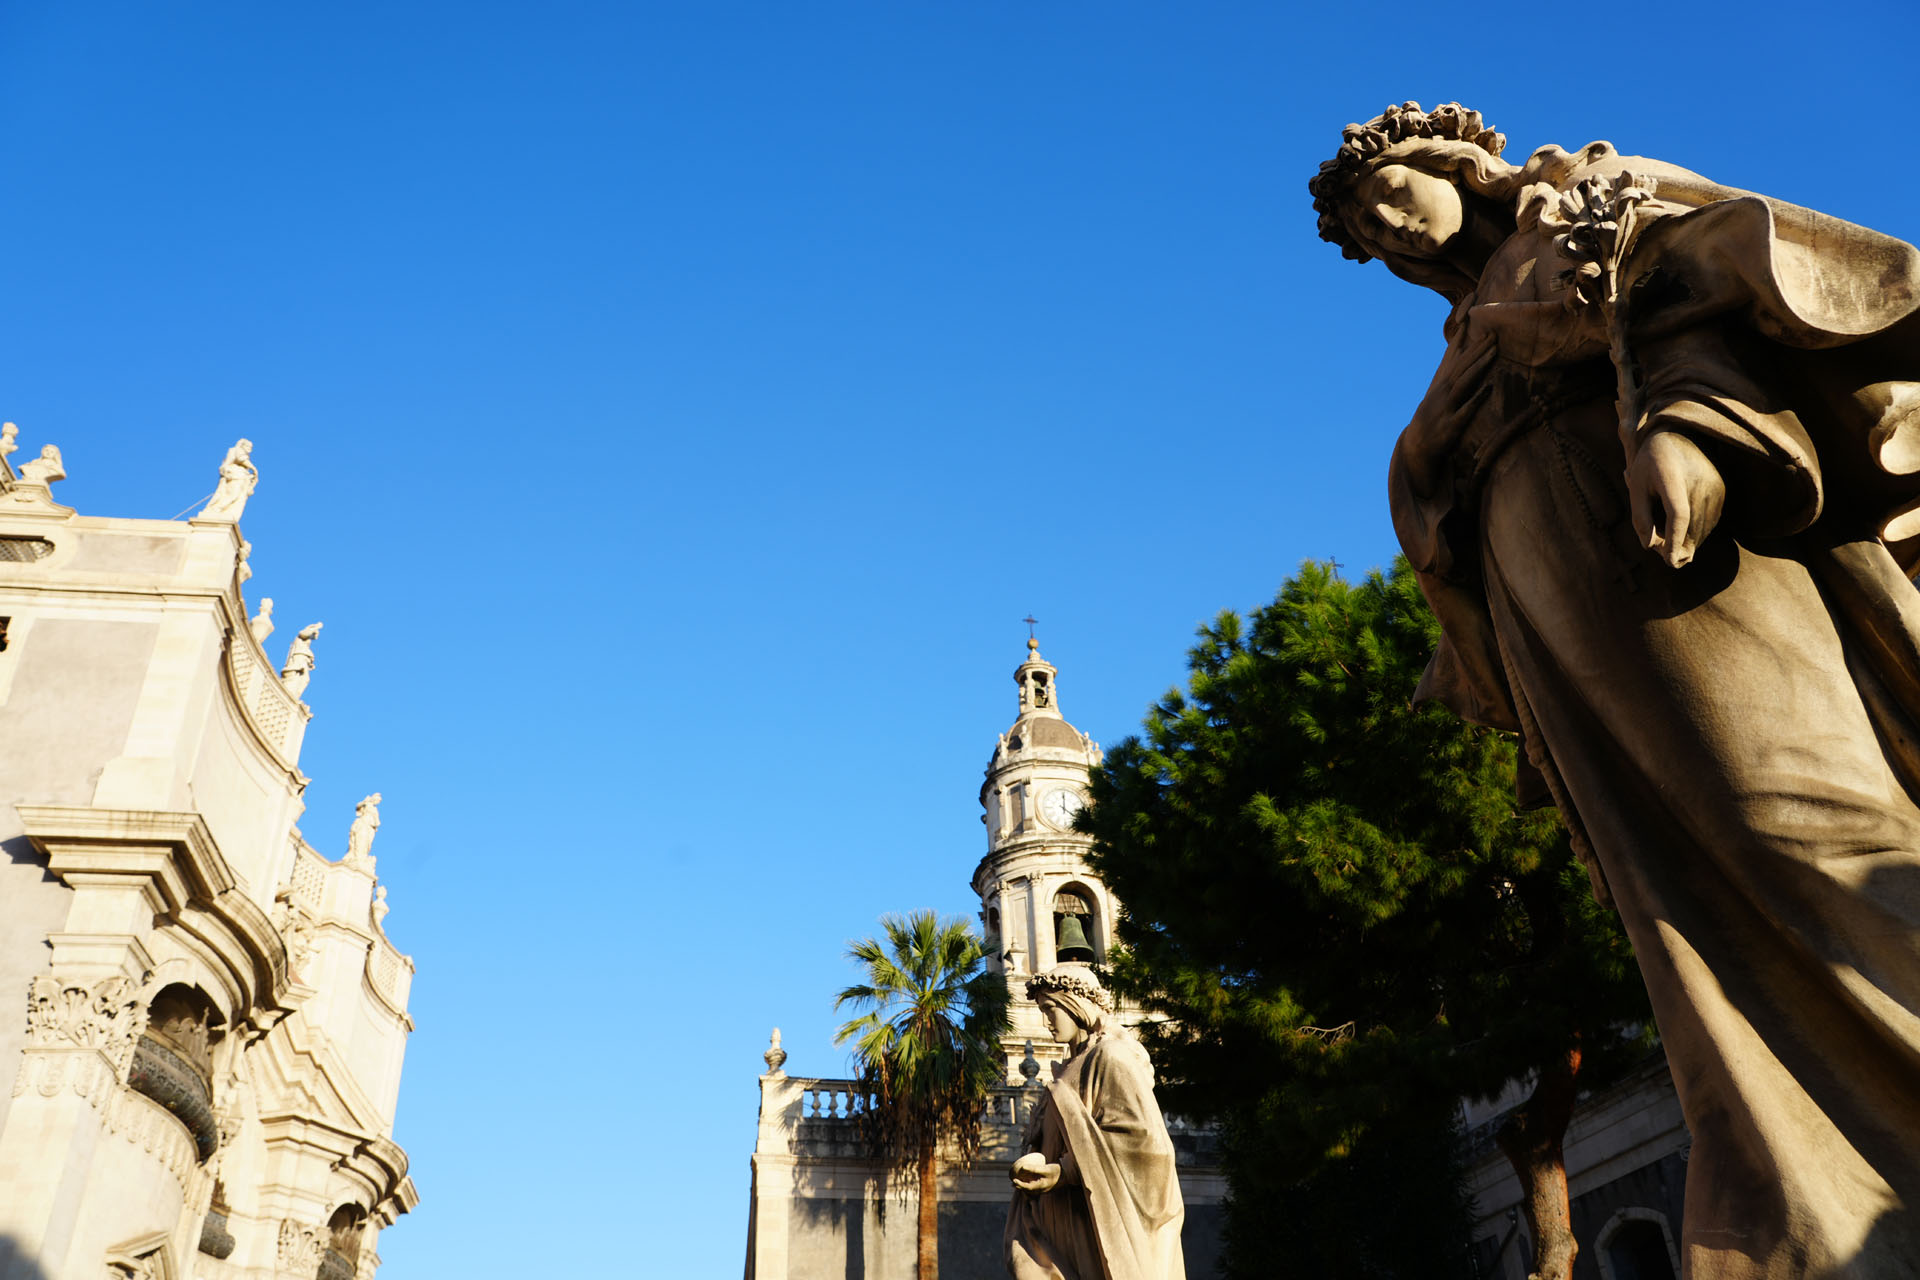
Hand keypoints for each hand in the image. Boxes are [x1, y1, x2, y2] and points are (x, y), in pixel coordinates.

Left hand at [1010, 1151, 1060, 1192]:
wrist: (1068, 1175)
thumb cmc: (1057, 1171)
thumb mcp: (1045, 1168)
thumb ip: (1034, 1168)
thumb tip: (1022, 1167)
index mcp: (1040, 1186)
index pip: (1027, 1187)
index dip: (1019, 1184)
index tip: (1013, 1180)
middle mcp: (1041, 1190)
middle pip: (1028, 1190)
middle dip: (1020, 1186)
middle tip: (1012, 1182)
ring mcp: (1044, 1189)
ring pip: (1031, 1190)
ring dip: (1024, 1186)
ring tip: (1018, 1182)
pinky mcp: (1046, 1187)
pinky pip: (1035, 1188)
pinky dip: (1030, 1184)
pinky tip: (1028, 1180)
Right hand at [1408, 334, 1496, 439]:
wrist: (1416, 448)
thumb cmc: (1432, 419)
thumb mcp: (1438, 394)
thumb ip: (1450, 374)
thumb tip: (1459, 353)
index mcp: (1440, 384)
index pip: (1452, 357)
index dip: (1462, 338)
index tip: (1472, 318)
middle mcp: (1442, 392)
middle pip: (1462, 366)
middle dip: (1478, 349)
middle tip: (1494, 333)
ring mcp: (1445, 408)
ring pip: (1463, 382)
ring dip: (1478, 366)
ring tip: (1494, 351)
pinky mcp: (1451, 426)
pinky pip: (1466, 410)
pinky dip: (1476, 398)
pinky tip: (1488, 388)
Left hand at [1629, 432, 1725, 568]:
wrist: (1680, 434)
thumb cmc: (1650, 463)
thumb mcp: (1636, 486)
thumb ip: (1640, 517)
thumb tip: (1650, 546)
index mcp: (1673, 477)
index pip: (1679, 515)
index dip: (1674, 540)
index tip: (1670, 562)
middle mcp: (1701, 482)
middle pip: (1691, 528)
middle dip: (1674, 547)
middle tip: (1657, 549)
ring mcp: (1716, 487)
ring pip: (1702, 530)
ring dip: (1685, 542)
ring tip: (1664, 535)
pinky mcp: (1723, 492)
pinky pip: (1709, 524)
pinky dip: (1695, 533)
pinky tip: (1681, 528)